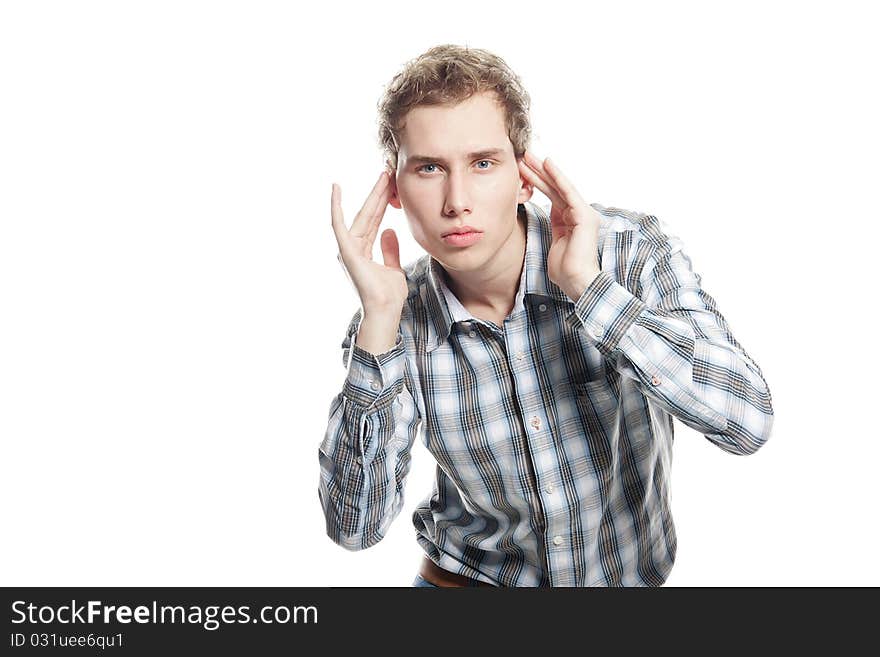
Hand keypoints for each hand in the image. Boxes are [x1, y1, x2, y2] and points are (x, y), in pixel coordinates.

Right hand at [330, 171, 407, 312]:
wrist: (385, 311)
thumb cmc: (388, 296)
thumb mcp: (393, 268)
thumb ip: (389, 249)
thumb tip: (388, 231)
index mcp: (362, 251)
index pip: (374, 220)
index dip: (382, 202)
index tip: (391, 184)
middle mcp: (352, 247)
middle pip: (368, 214)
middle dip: (379, 193)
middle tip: (388, 172)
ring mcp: (348, 249)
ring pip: (361, 215)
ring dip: (372, 195)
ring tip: (382, 176)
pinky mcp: (346, 251)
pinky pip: (338, 224)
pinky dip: (336, 206)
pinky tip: (336, 189)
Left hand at [518, 150, 600, 300]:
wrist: (576, 281)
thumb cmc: (565, 269)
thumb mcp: (555, 243)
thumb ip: (554, 227)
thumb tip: (545, 217)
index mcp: (570, 220)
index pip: (552, 195)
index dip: (538, 181)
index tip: (523, 170)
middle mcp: (579, 213)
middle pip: (555, 188)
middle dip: (538, 171)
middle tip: (524, 155)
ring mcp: (583, 213)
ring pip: (559, 187)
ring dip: (544, 171)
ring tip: (529, 156)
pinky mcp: (584, 216)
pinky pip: (568, 192)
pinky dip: (558, 178)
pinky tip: (547, 165)